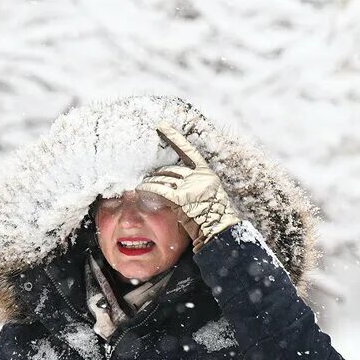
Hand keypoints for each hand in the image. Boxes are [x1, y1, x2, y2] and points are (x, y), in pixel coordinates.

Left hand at [136, 122, 240, 252]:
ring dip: (150, 183)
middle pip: (170, 170)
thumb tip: (168, 180)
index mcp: (206, 174)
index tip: (161, 126)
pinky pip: (160, 190)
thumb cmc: (212, 218)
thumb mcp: (207, 195)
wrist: (220, 233)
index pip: (188, 151)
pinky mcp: (182, 199)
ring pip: (163, 179)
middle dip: (157, 175)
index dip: (174, 138)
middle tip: (145, 181)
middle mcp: (199, 177)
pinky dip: (148, 189)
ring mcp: (191, 187)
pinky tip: (140, 190)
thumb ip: (191, 185)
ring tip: (140, 187)